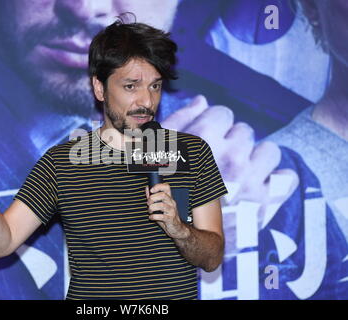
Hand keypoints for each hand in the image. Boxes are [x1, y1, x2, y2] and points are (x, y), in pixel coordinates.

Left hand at [145, 183, 187, 239]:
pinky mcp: (170, 219)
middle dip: (153, 198)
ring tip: (149, 211)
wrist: (177, 228)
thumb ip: (153, 197)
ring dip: (152, 207)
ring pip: (162, 205)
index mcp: (169, 198)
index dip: (158, 186)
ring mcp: (172, 211)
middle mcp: (171, 203)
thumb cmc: (167, 216)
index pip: (166, 187)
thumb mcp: (160, 206)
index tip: (151, 190)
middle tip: (148, 203)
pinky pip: (161, 216)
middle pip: (163, 195)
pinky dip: (154, 216)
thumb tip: (147, 188)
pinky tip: (151, 217)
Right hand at [161, 95, 298, 251]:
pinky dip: (277, 179)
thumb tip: (201, 100)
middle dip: (234, 142)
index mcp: (205, 142)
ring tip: (241, 171)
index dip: (216, 125)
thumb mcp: (166, 152)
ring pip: (268, 150)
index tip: (210, 139)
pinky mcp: (267, 199)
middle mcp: (231, 156)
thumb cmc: (175, 188)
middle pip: (245, 131)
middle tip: (221, 161)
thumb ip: (180, 121)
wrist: (189, 233)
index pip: (223, 114)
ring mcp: (252, 178)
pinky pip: (286, 177)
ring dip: (256, 158)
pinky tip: (260, 183)